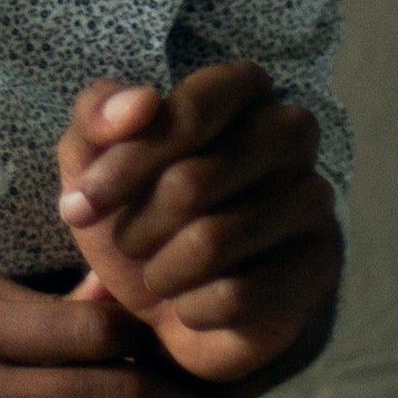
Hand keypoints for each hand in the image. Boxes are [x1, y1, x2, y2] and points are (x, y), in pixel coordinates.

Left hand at [54, 65, 342, 389]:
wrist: (171, 303)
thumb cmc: (136, 211)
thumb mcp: (92, 158)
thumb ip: (98, 115)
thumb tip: (141, 101)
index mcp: (240, 89)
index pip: (191, 110)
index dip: (128, 163)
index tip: (79, 204)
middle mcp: (289, 133)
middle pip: (193, 182)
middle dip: (137, 225)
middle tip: (126, 243)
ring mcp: (313, 199)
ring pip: (214, 242)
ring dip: (161, 271)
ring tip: (157, 274)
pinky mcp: (318, 265)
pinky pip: (239, 296)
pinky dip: (193, 308)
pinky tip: (191, 305)